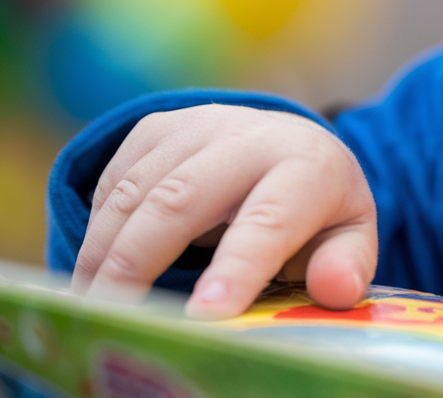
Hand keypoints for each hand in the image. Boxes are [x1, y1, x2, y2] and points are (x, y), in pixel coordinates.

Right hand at [71, 104, 376, 319]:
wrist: (291, 143)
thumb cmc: (317, 207)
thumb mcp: (348, 236)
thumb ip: (346, 265)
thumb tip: (335, 289)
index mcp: (308, 167)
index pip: (270, 220)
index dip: (238, 268)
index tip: (206, 314)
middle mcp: (250, 136)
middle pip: (182, 199)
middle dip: (140, 261)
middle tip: (117, 317)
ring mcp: (198, 126)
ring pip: (137, 190)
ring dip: (105, 251)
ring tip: (94, 305)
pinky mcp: (157, 129)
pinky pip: (114, 182)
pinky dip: (100, 229)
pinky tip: (97, 268)